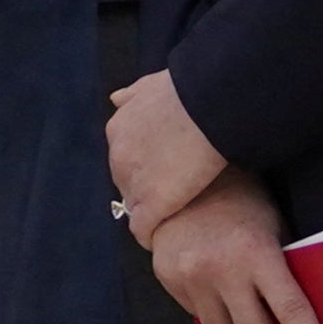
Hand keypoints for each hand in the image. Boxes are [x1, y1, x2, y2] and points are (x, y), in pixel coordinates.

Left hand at [103, 68, 225, 236]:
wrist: (207, 105)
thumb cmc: (189, 92)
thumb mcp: (152, 85)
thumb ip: (133, 95)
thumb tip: (115, 99)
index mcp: (118, 130)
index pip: (125, 159)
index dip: (144, 168)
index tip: (161, 172)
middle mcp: (118, 158)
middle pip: (126, 184)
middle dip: (144, 190)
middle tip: (171, 195)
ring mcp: (133, 183)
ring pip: (133, 208)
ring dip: (149, 213)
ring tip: (171, 218)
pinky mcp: (151, 206)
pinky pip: (142, 230)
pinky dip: (150, 235)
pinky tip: (161, 238)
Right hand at [145, 172, 322, 323]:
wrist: (173, 178)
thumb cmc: (239, 197)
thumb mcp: (269, 224)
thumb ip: (279, 267)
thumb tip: (298, 318)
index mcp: (256, 252)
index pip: (291, 309)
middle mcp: (223, 271)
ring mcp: (193, 279)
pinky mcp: (172, 282)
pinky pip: (203, 320)